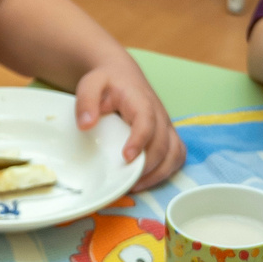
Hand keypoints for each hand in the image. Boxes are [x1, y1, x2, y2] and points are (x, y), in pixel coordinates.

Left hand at [75, 54, 184, 185]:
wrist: (121, 74)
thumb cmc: (106, 81)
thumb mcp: (90, 84)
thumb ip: (86, 101)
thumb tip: (85, 125)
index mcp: (141, 101)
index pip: (147, 122)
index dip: (139, 141)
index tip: (126, 157)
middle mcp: (159, 114)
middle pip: (163, 144)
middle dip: (147, 166)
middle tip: (124, 181)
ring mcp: (166, 126)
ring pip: (174, 154)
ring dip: (158, 174)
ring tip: (134, 186)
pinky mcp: (168, 135)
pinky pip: (177, 156)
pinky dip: (165, 172)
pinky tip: (144, 181)